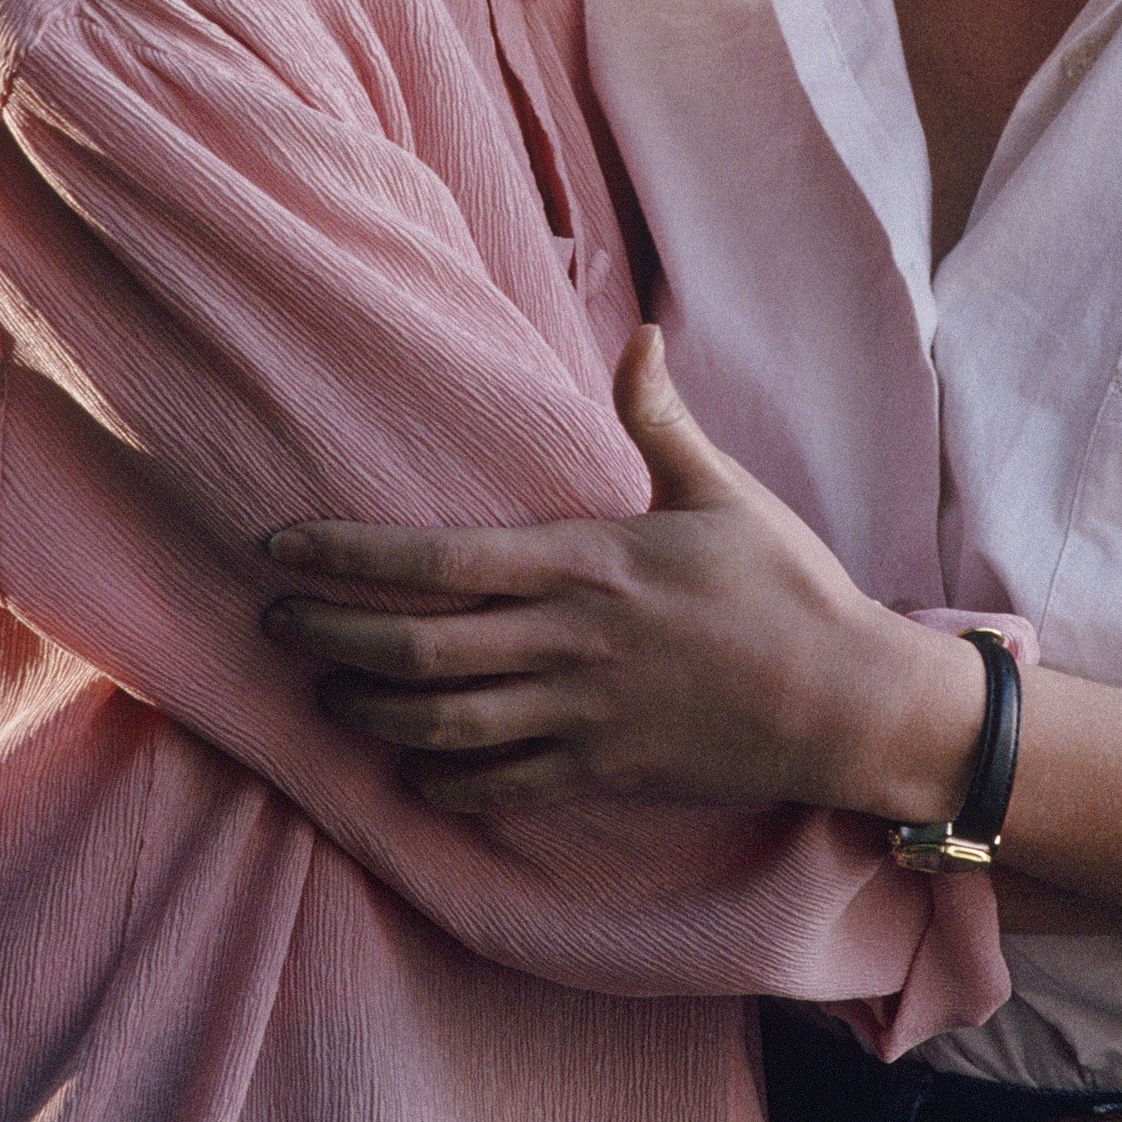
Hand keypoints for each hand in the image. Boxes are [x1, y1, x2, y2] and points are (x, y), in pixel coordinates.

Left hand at [263, 328, 983, 819]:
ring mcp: (581, 716)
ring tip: (327, 700)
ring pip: (440, 727)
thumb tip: (639, 334)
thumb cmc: (787, 584)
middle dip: (330, 642)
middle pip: (415, 652)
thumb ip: (660, 417)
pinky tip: (412, 769)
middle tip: (275, 628)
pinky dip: (440, 782)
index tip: (281, 549)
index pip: (436, 558)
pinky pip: (495, 786)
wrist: (846, 700)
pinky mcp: (601, 770)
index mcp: (586, 563)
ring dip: (370, 716)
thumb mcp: (722, 489)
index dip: (347, 556)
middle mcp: (567, 644)